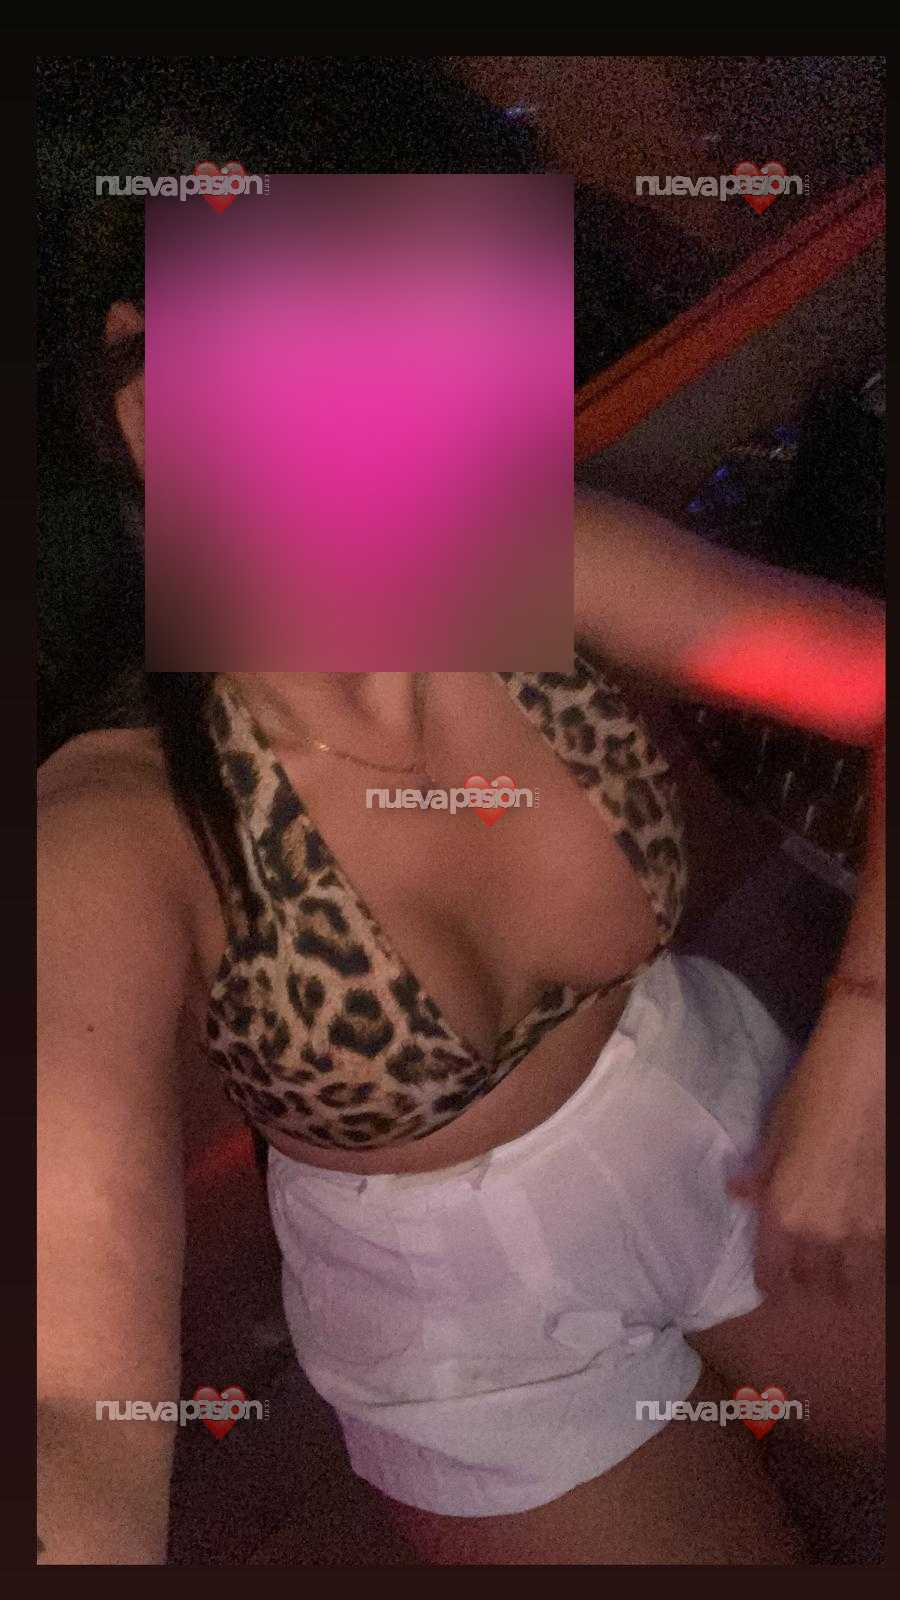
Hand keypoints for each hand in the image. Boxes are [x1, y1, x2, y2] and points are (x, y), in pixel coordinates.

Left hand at [728, 993, 883, 1303]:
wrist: (867, 1075)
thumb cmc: (812, 1096)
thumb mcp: (775, 1135)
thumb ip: (760, 1174)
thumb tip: (737, 1193)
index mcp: (785, 1214)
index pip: (773, 1274)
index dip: (770, 1283)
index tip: (771, 1284)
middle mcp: (824, 1232)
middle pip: (814, 1281)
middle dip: (807, 1279)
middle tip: (805, 1270)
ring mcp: (864, 1229)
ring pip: (853, 1278)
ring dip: (843, 1275)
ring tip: (839, 1267)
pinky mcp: (890, 1216)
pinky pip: (878, 1253)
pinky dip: (869, 1253)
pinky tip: (862, 1240)